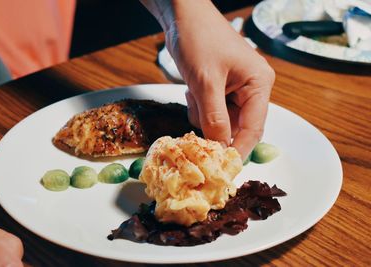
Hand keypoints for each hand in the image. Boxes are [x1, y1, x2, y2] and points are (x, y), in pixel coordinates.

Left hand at [141, 0, 274, 159]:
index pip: (254, 127)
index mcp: (259, 84)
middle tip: (198, 129)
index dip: (239, 149)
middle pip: (238, 127)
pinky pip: (211, 111)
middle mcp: (251, 89)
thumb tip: (220, 148)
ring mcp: (235, 89)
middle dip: (215, 129)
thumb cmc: (199, 39)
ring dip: (203, 116)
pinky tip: (192, 90)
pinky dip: (199, 108)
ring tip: (194, 93)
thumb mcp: (206, 82)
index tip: (223, 168)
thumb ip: (214, 117)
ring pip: (221, 121)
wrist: (182, 15)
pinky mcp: (220, 88)